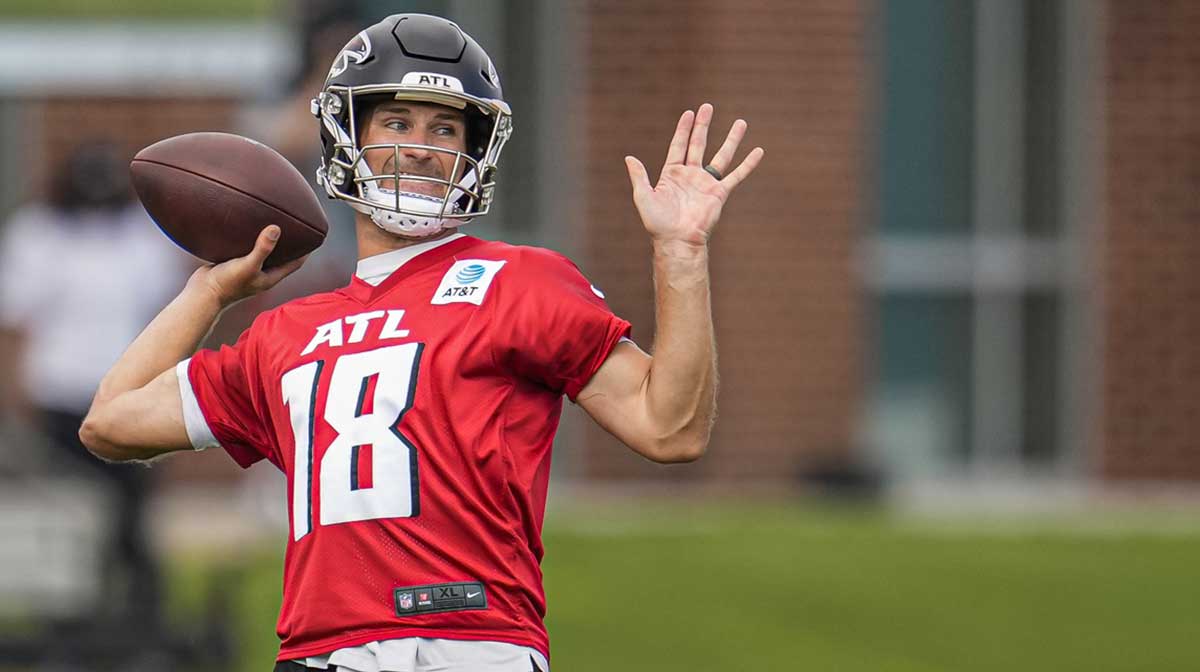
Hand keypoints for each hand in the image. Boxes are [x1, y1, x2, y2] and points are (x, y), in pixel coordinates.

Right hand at [185, 225, 306, 308]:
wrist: (202, 294)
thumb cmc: (227, 284)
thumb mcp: (248, 265)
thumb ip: (262, 248)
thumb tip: (276, 228)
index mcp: (270, 277)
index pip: (295, 263)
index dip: (306, 251)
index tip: (313, 236)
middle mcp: (262, 273)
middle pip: (282, 257)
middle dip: (289, 244)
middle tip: (295, 225)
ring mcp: (248, 269)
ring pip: (264, 253)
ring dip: (269, 241)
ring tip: (273, 222)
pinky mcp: (235, 264)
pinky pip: (247, 250)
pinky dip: (250, 240)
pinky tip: (248, 227)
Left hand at [624, 103, 763, 246]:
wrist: (677, 241)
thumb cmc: (658, 223)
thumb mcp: (643, 196)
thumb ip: (639, 176)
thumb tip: (629, 157)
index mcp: (672, 174)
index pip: (679, 145)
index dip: (683, 129)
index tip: (689, 112)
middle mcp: (691, 175)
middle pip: (699, 144)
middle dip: (703, 125)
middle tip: (708, 107)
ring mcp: (706, 183)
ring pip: (721, 155)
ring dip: (731, 139)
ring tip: (741, 122)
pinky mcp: (719, 193)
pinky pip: (736, 175)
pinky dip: (748, 164)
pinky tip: (758, 151)